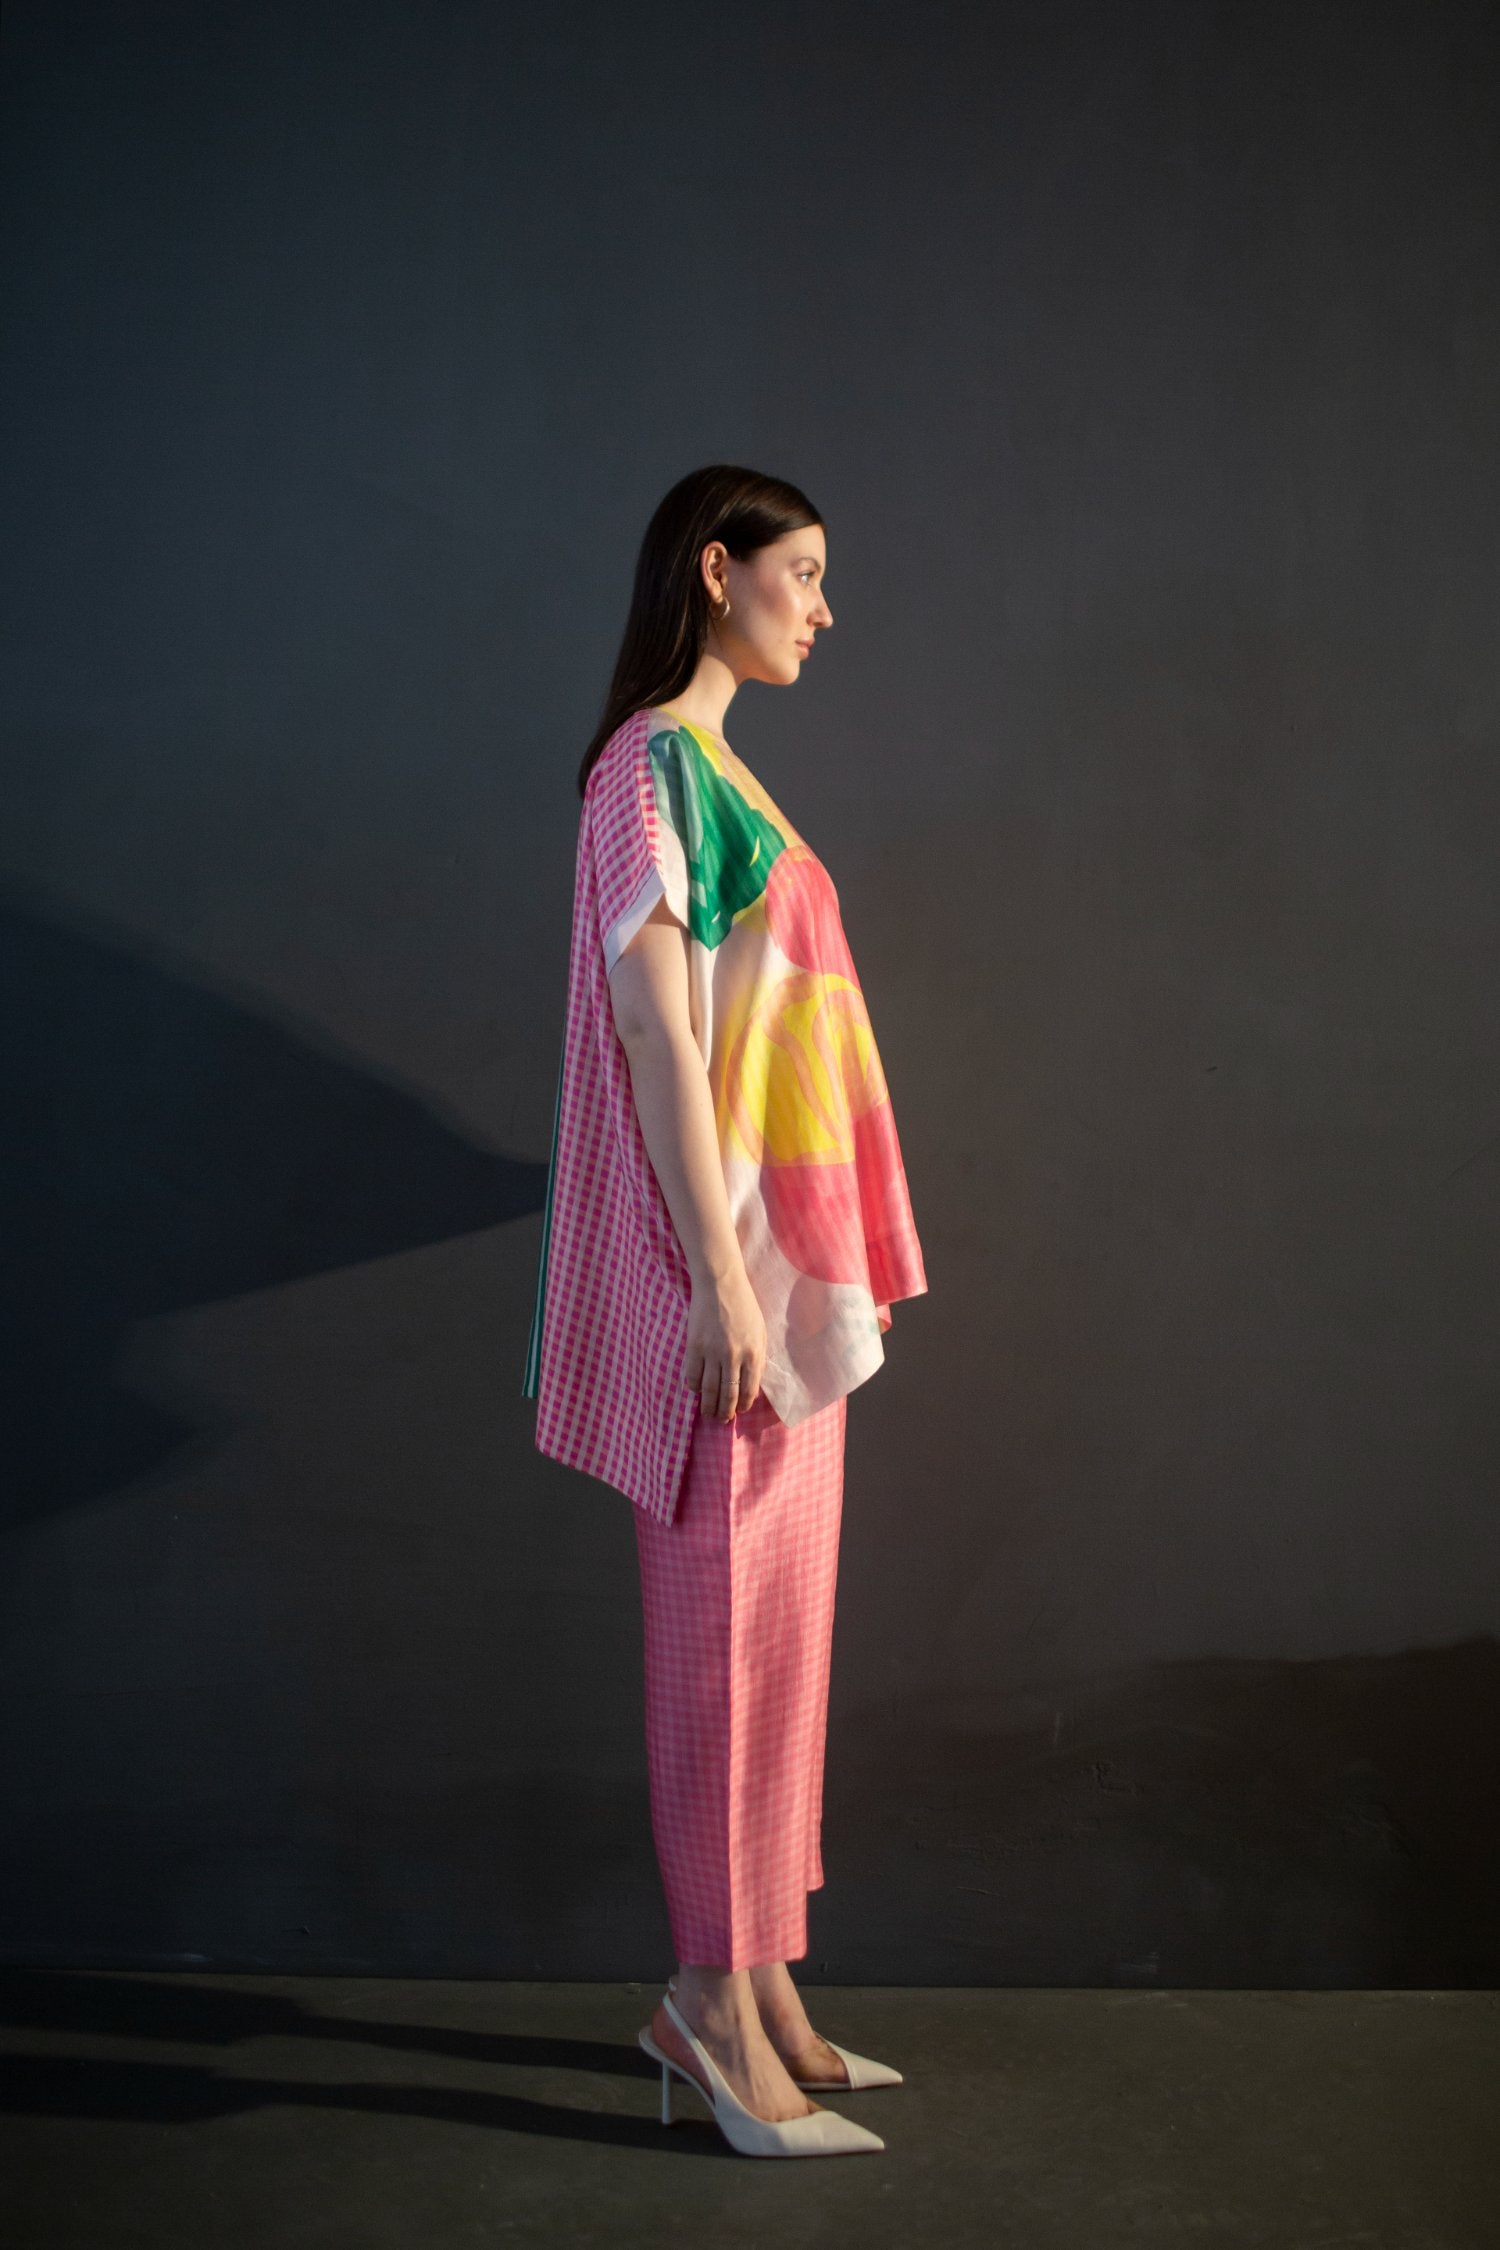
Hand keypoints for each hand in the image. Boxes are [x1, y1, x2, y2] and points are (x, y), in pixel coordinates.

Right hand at [684, 1265, 765, 1420]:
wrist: (720, 1284)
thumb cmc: (744, 1307)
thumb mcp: (760, 1332)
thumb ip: (756, 1359)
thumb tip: (750, 1385)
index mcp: (754, 1353)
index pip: (749, 1390)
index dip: (744, 1405)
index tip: (740, 1410)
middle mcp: (733, 1356)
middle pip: (728, 1395)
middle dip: (725, 1412)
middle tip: (722, 1420)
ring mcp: (712, 1352)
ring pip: (708, 1390)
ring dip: (709, 1406)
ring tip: (709, 1413)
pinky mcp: (694, 1346)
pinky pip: (692, 1375)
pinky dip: (693, 1388)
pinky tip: (696, 1391)